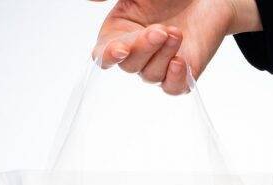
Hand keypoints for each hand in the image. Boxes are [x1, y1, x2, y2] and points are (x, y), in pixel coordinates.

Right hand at [89, 0, 261, 93]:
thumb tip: (92, 0)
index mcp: (118, 33)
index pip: (103, 55)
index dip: (108, 56)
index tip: (120, 49)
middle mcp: (135, 54)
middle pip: (129, 65)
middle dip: (144, 49)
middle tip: (162, 30)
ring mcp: (158, 67)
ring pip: (151, 75)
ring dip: (164, 54)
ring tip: (177, 32)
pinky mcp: (180, 76)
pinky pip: (172, 88)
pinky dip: (175, 78)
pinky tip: (181, 61)